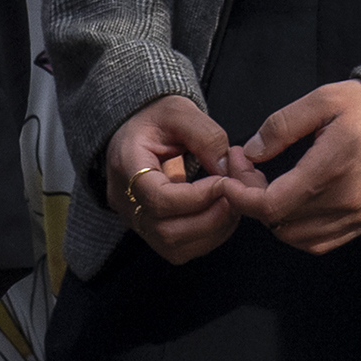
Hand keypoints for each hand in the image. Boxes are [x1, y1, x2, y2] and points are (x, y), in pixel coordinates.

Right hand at [99, 92, 256, 265]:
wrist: (140, 127)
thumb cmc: (157, 117)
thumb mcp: (181, 111)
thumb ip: (206, 137)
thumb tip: (227, 171)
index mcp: (126, 164)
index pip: (156, 198)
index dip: (196, 197)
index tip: (224, 182)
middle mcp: (124, 200)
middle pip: (166, 231)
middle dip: (210, 218)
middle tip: (236, 195)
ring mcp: (135, 220)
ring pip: (174, 246)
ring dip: (213, 230)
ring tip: (232, 202)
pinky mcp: (150, 230)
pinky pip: (179, 248)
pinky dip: (207, 236)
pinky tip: (221, 212)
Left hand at [242, 76, 360, 252]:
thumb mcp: (324, 99)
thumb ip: (282, 125)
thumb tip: (252, 152)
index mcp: (332, 167)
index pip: (272, 205)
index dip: (241, 197)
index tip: (230, 176)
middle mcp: (346, 200)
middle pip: (280, 224)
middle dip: (255, 202)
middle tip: (250, 172)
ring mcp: (360, 216)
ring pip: (299, 238)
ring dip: (276, 218)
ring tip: (272, 186)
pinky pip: (323, 241)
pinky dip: (301, 230)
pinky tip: (296, 204)